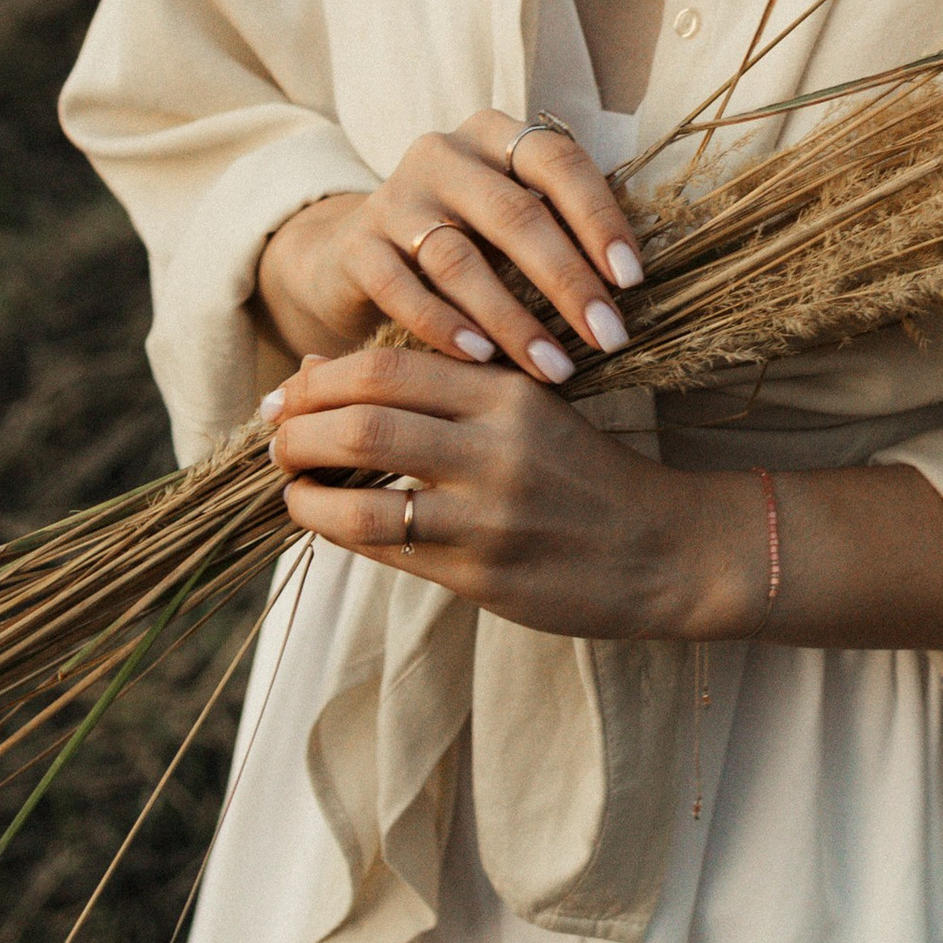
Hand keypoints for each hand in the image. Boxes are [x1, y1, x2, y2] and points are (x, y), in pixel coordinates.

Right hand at [253, 111, 644, 380]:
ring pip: (459, 258)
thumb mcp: (512, 221)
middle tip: (608, 337)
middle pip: (514, 213)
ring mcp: (393, 197)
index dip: (598, 217)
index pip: (557, 160)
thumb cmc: (466, 242)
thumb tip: (635, 280)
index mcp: (495, 135)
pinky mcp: (356, 245)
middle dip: (567, 280)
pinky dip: (444, 326)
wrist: (356, 257)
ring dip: (513, 319)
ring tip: (555, 367)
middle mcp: (442, 153)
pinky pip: (401, 288)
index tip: (632, 279)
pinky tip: (481, 358)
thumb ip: (562, 229)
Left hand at [263, 344, 754, 641]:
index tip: (285, 393)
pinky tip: (325, 523)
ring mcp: (489, 515)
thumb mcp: (525, 407)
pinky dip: (338, 532)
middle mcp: (496, 447)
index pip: (386, 368)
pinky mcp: (482, 575)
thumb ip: (436, 387)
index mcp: (507, 391)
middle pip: (361, 423)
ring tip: (289, 483)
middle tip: (273, 436)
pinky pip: (387, 550)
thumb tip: (319, 372)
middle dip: (296, 430)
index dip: (318, 381)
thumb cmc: (584, 474)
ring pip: (362, 497)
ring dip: (303, 488)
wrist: (668, 550)